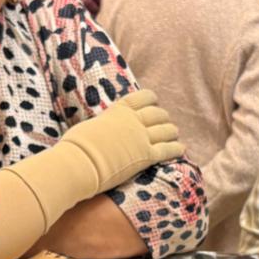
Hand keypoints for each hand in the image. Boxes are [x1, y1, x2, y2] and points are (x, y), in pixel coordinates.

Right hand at [57, 88, 184, 191]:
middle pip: (159, 114)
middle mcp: (134, 120)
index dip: (152, 101)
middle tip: (164, 124)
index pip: (144, 97)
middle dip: (163, 119)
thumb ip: (105, 123)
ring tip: (174, 135)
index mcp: (120, 109)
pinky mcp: (146, 156)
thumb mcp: (91, 124)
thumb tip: (102, 128)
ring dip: (172, 132)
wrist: (80, 161)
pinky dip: (176, 148)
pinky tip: (181, 149)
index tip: (153, 105)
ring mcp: (142, 138)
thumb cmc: (76, 145)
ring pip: (167, 130)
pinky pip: (168, 150)